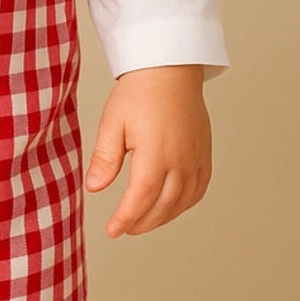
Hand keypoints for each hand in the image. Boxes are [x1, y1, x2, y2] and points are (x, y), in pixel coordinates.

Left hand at [85, 65, 211, 239]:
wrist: (170, 69)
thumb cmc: (139, 92)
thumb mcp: (112, 122)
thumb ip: (105, 158)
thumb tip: (94, 187)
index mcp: (155, 153)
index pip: (140, 198)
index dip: (125, 219)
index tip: (113, 231)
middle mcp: (181, 160)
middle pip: (163, 205)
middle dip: (142, 223)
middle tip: (124, 229)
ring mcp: (196, 158)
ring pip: (182, 201)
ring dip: (163, 217)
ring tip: (143, 221)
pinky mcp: (205, 154)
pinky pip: (199, 189)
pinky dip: (184, 204)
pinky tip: (170, 207)